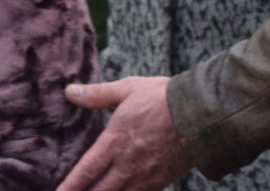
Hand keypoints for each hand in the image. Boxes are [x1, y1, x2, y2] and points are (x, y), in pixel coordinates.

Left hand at [57, 77, 193, 190]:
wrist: (201, 112)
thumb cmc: (164, 97)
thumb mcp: (128, 88)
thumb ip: (97, 94)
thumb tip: (70, 91)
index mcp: (115, 141)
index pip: (85, 172)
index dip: (69, 187)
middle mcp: (126, 163)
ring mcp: (144, 175)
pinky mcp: (160, 181)